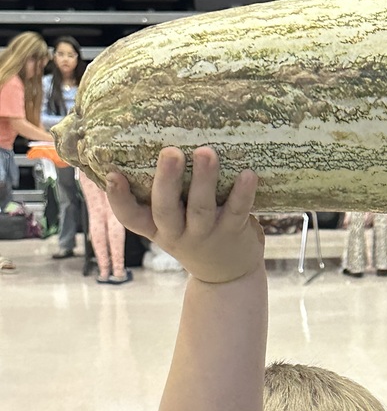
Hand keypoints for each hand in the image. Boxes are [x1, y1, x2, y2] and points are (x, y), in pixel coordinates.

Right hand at [106, 146, 263, 283]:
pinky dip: (243, 193)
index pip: (130, 217)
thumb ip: (162, 193)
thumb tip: (152, 135)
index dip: (119, 199)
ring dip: (204, 180)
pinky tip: (248, 174)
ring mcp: (205, 234)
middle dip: (167, 181)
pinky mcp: (233, 233)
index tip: (113, 175)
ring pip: (201, 209)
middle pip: (166, 210)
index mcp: (156, 227)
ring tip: (206, 152)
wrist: (228, 276)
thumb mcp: (172, 223)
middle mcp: (177, 233)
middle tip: (170, 152)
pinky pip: (238, 212)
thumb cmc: (194, 234)